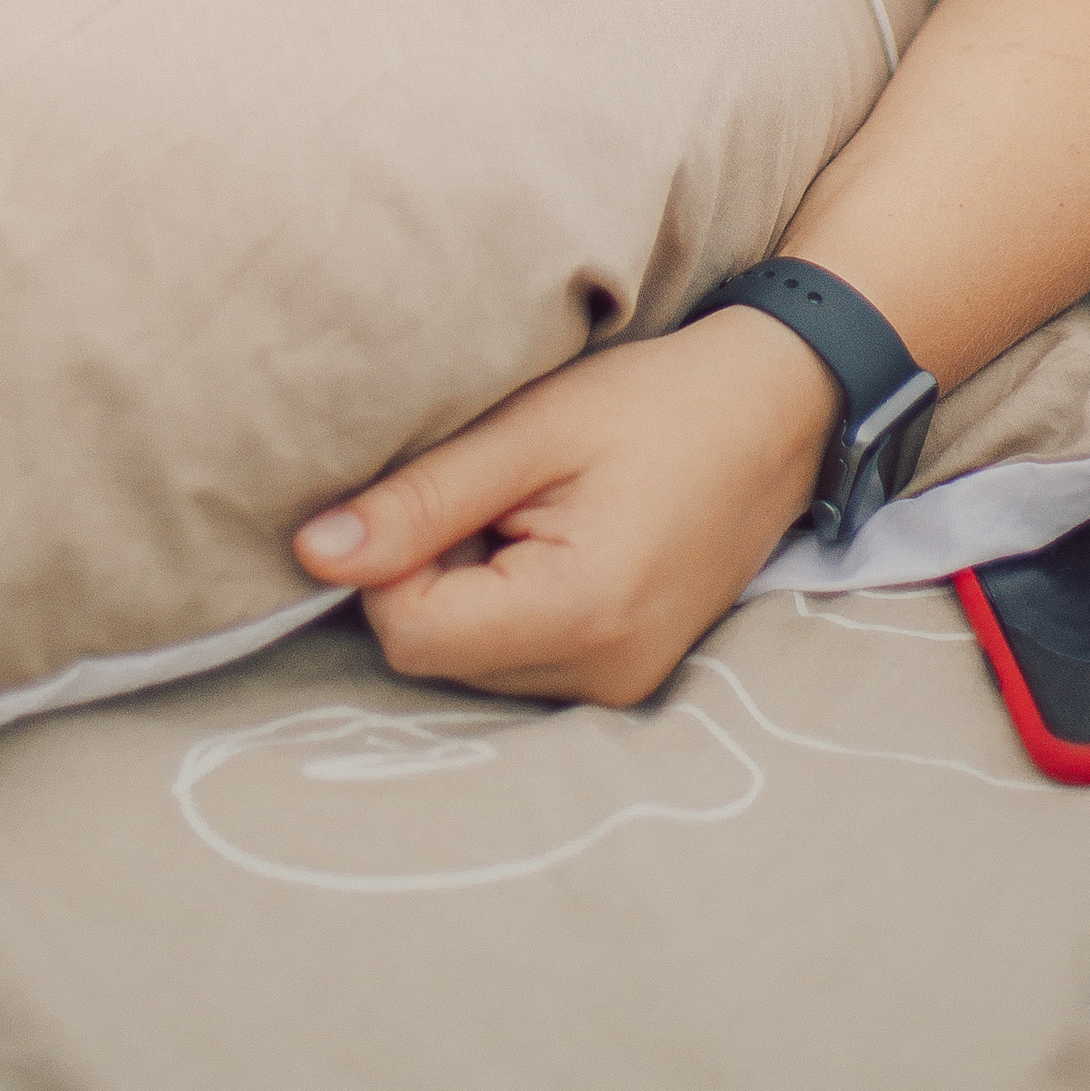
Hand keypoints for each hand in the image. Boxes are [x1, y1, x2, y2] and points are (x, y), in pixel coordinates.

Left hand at [291, 307, 840, 706]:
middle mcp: (603, 677)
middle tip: (498, 489)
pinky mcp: (626, 677)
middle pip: (435, 654)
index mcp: (580, 613)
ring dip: (471, 587)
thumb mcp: (529, 429)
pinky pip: (518, 660)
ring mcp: (621, 687)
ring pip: (469, 662)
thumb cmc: (656, 403)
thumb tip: (312, 555)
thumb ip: (420, 500)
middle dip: (435, 571)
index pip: (407, 630)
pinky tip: (554, 538)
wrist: (777, 409)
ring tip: (533, 509)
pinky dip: (509, 602)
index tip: (445, 486)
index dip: (394, 556)